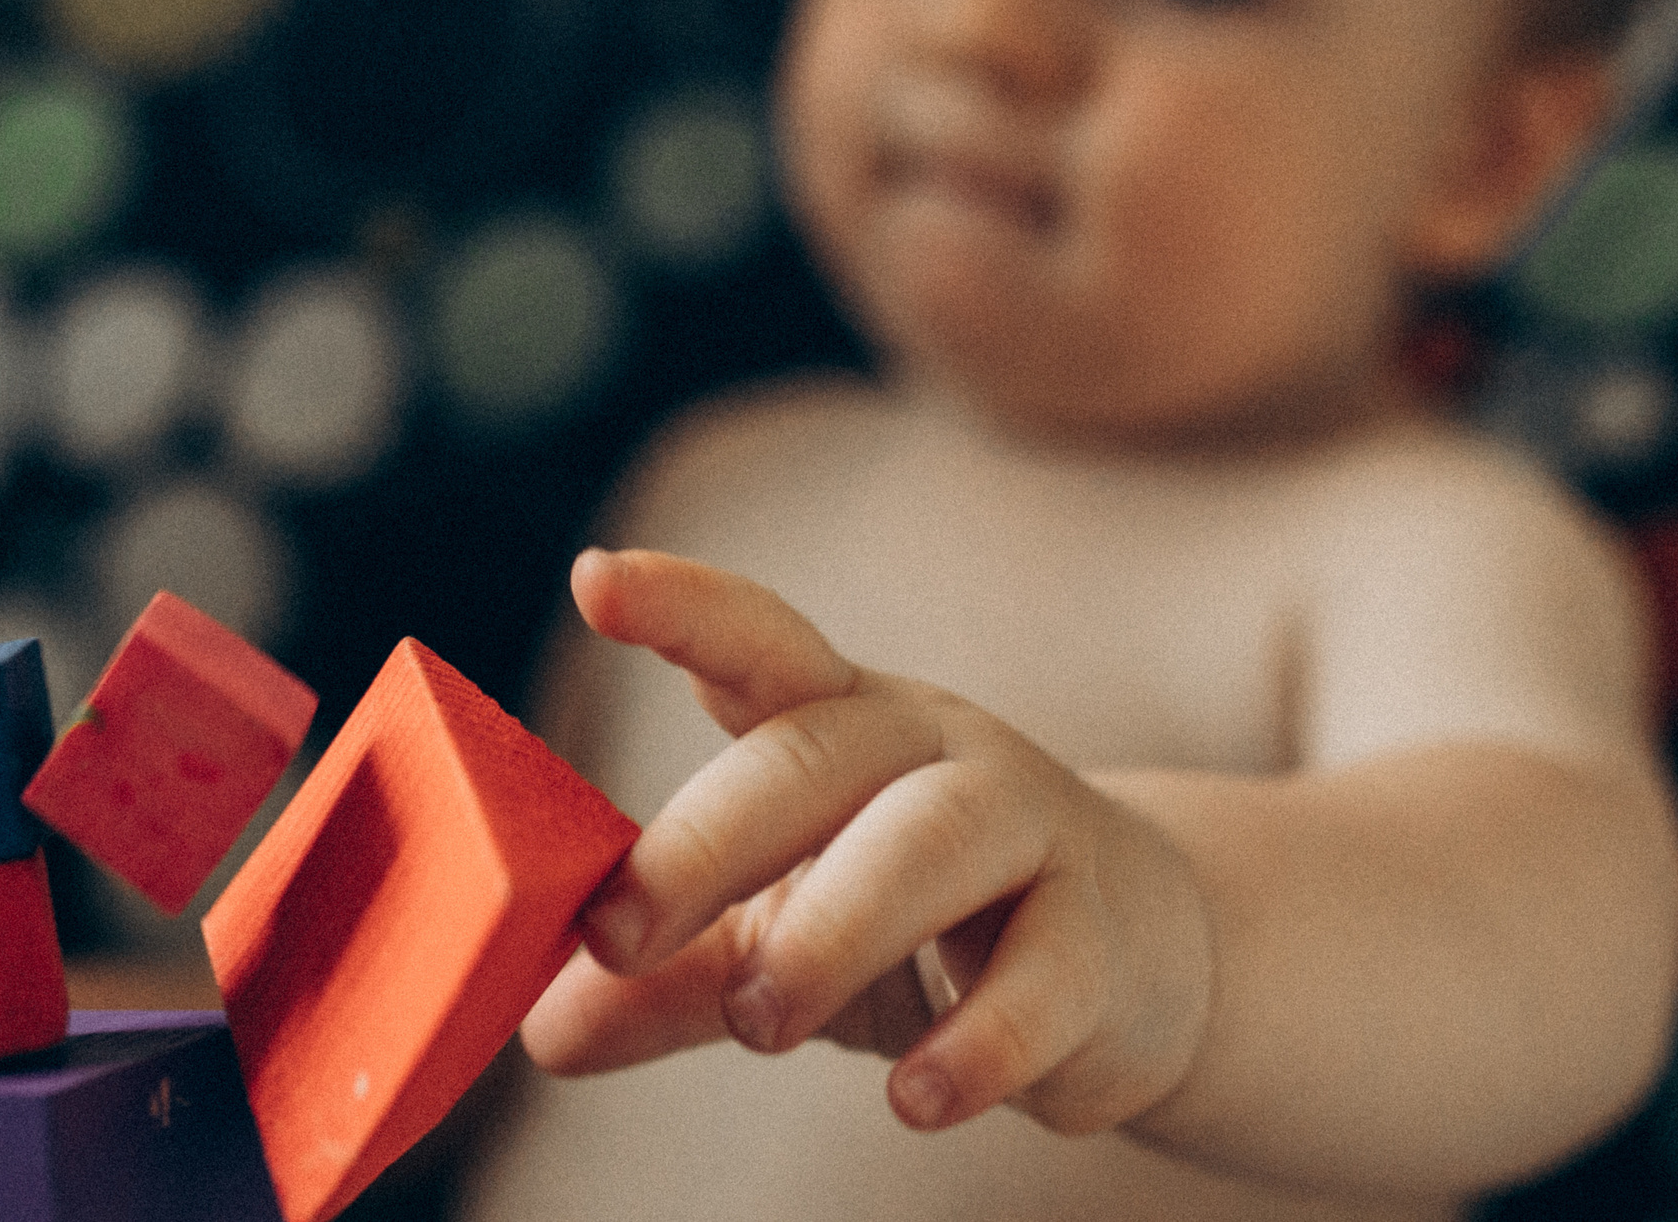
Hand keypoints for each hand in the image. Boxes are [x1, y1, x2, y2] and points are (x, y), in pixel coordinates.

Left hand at [519, 548, 1214, 1136]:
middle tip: (618, 936)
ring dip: (831, 930)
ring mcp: (1028, 829)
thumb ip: (675, 977)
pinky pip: (1044, 977)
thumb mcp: (786, 935)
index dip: (679, 606)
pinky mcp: (1099, 937)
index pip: (757, 641)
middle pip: (815, 753)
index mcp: (842, 723)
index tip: (594, 580)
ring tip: (759, 1020)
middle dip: (705, 839)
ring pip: (929, 843)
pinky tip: (920, 1097)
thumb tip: (544, 1028)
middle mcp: (934, 748)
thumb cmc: (926, 928)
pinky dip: (976, 1041)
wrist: (1133, 964)